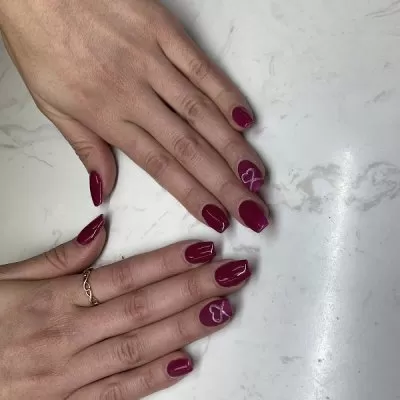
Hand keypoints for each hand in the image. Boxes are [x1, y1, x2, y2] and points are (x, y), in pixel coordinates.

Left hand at [0, 0, 268, 233]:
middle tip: (252, 209)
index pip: (161, 168)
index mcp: (107, 117)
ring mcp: (151, 61)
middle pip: (189, 148)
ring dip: (232, 148)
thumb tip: (103, 190)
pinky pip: (199, 67)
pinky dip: (225, 94)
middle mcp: (134, 94)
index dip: (193, 196)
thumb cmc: (41, 42)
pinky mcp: (162, 30)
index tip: (219, 218)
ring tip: (256, 176)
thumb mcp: (51, 106)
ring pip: (200, 114)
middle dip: (225, 184)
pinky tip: (246, 121)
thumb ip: (86, 149)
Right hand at [0, 215, 250, 398]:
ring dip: (185, 327)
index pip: (127, 274)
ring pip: (138, 346)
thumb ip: (59, 257)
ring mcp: (69, 374)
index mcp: (55, 299)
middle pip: (144, 307)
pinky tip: (184, 363)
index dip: (170, 260)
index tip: (203, 248)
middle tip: (231, 274)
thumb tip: (100, 228)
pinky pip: (116, 394)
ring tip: (222, 309)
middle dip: (193, 288)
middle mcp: (68, 335)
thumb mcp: (9, 280)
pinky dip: (151, 379)